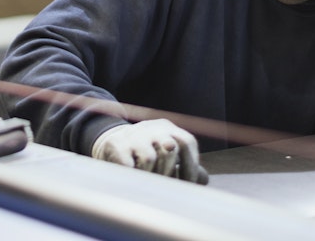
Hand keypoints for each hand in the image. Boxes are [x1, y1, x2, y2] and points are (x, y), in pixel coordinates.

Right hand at [91, 119, 208, 183]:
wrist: (112, 143)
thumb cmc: (147, 153)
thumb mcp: (167, 154)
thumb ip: (187, 167)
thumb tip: (203, 179)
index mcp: (168, 128)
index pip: (186, 142)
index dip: (190, 165)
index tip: (188, 185)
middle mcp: (152, 128)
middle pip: (170, 148)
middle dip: (170, 172)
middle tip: (165, 185)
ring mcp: (133, 135)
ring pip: (149, 158)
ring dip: (150, 175)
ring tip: (147, 181)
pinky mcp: (116, 145)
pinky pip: (129, 166)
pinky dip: (134, 176)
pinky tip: (133, 178)